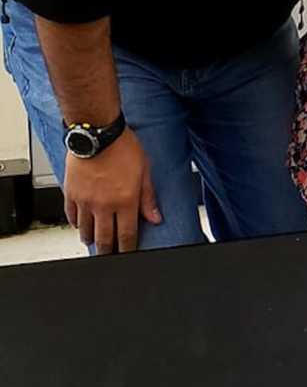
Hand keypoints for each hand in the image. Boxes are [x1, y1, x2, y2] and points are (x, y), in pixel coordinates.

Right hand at [64, 127, 161, 254]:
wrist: (96, 132)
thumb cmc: (122, 146)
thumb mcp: (144, 170)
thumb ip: (148, 197)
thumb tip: (155, 217)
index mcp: (125, 201)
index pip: (127, 236)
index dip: (128, 249)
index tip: (127, 254)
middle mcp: (104, 205)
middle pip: (105, 239)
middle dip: (108, 251)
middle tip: (109, 254)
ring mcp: (86, 201)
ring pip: (86, 230)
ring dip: (90, 238)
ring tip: (94, 241)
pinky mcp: (71, 193)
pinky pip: (71, 216)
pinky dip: (76, 223)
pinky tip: (79, 225)